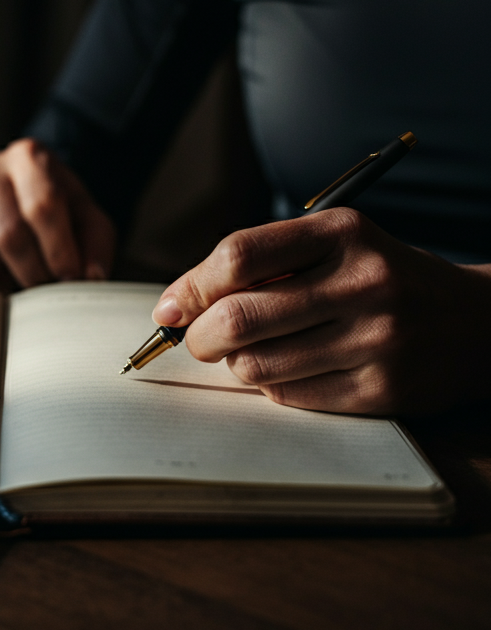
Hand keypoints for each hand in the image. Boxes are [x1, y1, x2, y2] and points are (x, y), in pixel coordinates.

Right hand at [0, 138, 115, 291]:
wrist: (24, 198)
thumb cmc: (62, 211)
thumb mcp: (90, 219)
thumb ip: (96, 245)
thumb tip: (89, 277)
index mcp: (29, 157)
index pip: (41, 206)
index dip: (58, 249)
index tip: (70, 279)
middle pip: (9, 234)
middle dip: (34, 274)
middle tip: (48, 296)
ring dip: (5, 285)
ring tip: (25, 291)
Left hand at [152, 208, 490, 414]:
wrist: (476, 324)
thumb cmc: (380, 277)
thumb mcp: (332, 245)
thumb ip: (261, 262)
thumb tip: (177, 304)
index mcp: (343, 232)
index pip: (239, 255)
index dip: (190, 287)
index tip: (168, 309)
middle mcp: (364, 282)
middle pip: (240, 317)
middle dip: (200, 336)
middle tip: (198, 340)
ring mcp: (378, 339)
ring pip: (257, 365)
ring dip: (234, 364)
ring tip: (247, 353)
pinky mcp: (384, 390)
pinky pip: (290, 397)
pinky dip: (271, 386)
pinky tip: (289, 369)